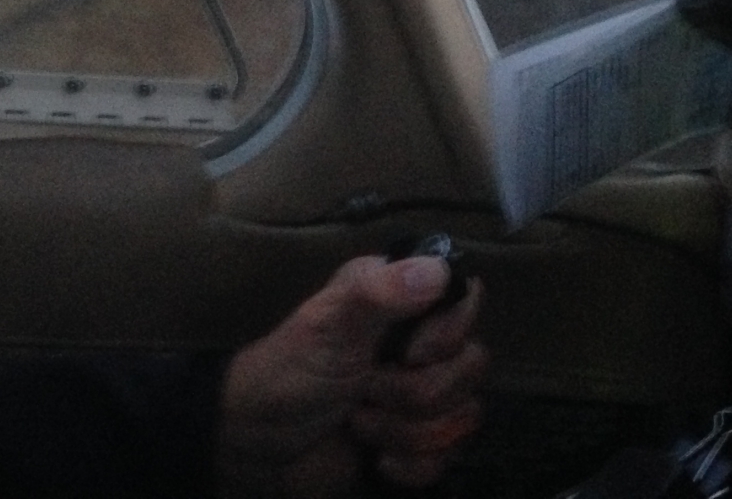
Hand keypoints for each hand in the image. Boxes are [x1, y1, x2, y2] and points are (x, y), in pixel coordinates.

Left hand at [216, 255, 486, 496]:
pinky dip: (410, 463)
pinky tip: (375, 456)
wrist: (259, 446)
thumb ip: (378, 292)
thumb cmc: (288, 372)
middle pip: (473, 365)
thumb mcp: (327, 324)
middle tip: (365, 389)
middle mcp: (418, 341)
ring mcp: (421, 393)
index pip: (465, 299)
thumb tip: (439, 268)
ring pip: (464, 415)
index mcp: (399, 299)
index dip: (447, 333)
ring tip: (358, 420)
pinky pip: (449, 456)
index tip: (407, 352)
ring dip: (404, 429)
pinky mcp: (419, 441)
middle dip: (415, 392)